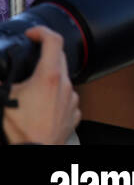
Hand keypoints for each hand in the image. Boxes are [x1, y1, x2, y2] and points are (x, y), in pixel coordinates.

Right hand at [3, 28, 79, 144]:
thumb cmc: (21, 131)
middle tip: (30, 60)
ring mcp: (72, 98)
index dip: (42, 32)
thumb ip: (1, 82)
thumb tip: (0, 76)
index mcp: (49, 76)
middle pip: (59, 58)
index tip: (33, 34)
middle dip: (45, 55)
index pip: (54, 40)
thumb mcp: (3, 100)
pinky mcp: (74, 112)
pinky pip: (67, 97)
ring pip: (64, 79)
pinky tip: (42, 104)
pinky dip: (55, 96)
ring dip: (50, 78)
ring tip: (32, 89)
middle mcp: (65, 84)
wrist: (35, 153)